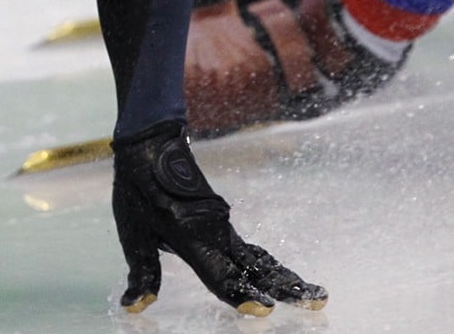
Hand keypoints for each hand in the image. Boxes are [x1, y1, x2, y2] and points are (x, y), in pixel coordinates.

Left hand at [111, 121, 326, 314]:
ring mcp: (223, 227)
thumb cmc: (138, 188)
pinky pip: (253, 249)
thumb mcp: (134, 231)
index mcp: (193, 238)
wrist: (152, 143)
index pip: (221, 275)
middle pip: (256, 269)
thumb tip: (134, 307)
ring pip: (261, 258)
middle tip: (319, 303)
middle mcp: (216, 234)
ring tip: (315, 294)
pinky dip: (272, 265)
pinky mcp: (223, 222)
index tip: (267, 309)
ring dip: (287, 277)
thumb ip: (143, 272)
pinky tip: (280, 274)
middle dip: (286, 288)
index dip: (242, 295)